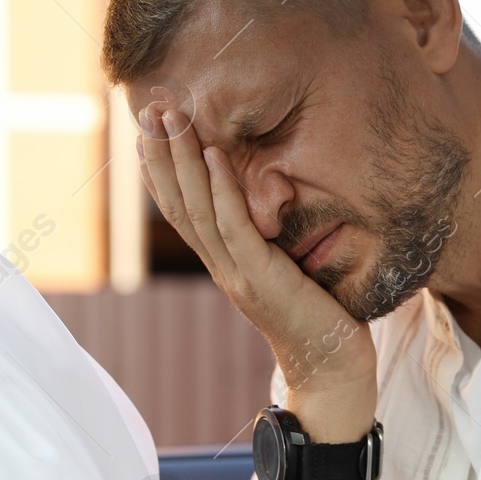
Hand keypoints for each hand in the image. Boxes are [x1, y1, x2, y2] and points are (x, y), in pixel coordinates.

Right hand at [136, 102, 376, 403]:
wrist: (332, 371)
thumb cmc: (318, 319)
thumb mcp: (286, 271)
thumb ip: (269, 244)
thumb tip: (270, 207)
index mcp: (224, 264)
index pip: (182, 210)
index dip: (161, 170)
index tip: (148, 131)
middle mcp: (221, 266)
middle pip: (179, 202)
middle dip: (161, 153)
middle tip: (148, 108)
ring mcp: (236, 273)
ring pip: (198, 208)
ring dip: (181, 159)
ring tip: (172, 117)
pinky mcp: (260, 277)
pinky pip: (234, 226)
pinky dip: (222, 187)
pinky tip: (213, 153)